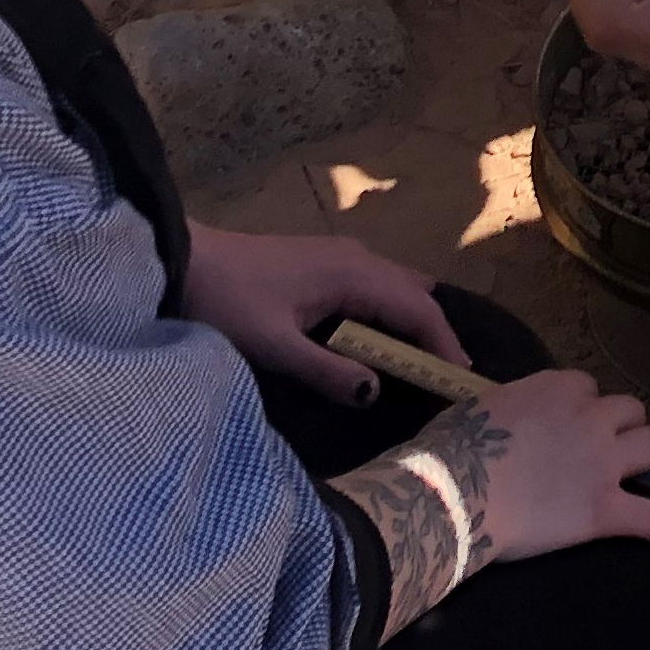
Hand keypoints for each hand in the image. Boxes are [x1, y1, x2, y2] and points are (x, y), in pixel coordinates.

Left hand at [181, 225, 469, 404]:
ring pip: (397, 286)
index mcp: (350, 274)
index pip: (416, 309)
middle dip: (438, 334)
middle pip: (414, 294)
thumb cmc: (227, 303)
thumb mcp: (274, 346)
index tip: (464, 383)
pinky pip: (378, 284)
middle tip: (456, 381)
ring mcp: (339, 256)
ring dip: (418, 321)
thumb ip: (327, 371)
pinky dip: (396, 310)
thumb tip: (377, 393)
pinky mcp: (324, 262)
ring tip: (433, 362)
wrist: (185, 262)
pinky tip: (392, 336)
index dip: (444, 345)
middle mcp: (354, 257)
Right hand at [328, 366, 649, 639]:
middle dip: (629, 423)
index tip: (575, 421)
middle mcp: (588, 417)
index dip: (584, 406)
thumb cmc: (455, 445)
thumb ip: (508, 408)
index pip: (585, 387)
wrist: (458, 488)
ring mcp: (602, 463)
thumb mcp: (481, 406)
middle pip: (627, 409)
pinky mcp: (606, 509)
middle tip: (626, 441)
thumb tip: (505, 417)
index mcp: (556, 388)